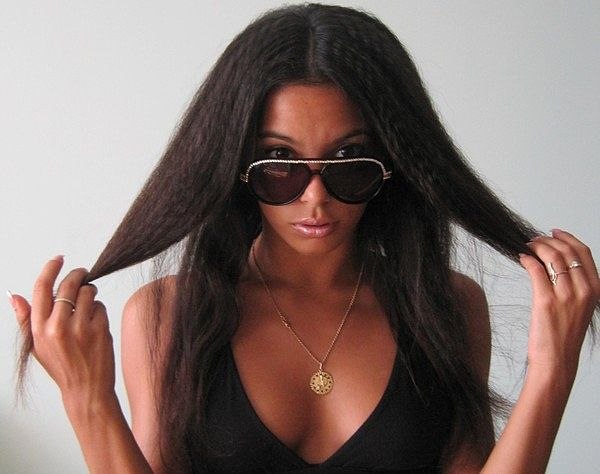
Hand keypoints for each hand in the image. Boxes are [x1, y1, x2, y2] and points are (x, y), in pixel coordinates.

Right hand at [10, 256, 115, 406]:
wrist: (86, 389)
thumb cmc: (62, 366)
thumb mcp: (37, 345)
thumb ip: (27, 319)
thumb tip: (15, 296)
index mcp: (39, 328)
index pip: (42, 288)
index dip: (50, 269)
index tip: (58, 259)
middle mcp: (57, 326)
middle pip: (69, 284)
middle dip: (78, 275)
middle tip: (83, 275)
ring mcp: (80, 327)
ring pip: (88, 292)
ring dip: (90, 294)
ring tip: (87, 308)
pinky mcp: (99, 329)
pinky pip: (101, 306)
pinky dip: (99, 310)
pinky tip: (95, 324)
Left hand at [521, 229, 599, 379]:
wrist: (557, 361)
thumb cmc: (564, 336)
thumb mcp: (579, 308)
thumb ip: (574, 287)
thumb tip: (556, 264)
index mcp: (595, 290)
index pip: (584, 253)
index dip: (567, 238)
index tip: (554, 232)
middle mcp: (584, 290)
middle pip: (567, 251)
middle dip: (549, 240)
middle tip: (535, 239)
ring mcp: (566, 295)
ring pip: (552, 257)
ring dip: (537, 247)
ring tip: (527, 246)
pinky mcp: (546, 301)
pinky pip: (536, 269)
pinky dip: (527, 259)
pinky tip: (522, 258)